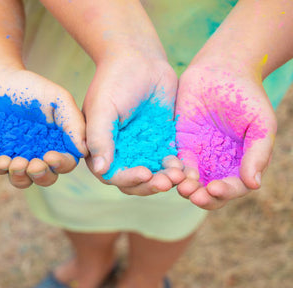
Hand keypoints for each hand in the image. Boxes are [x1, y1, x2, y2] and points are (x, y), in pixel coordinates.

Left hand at [0, 68, 86, 188]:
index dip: (61, 164)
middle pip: (45, 178)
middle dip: (42, 175)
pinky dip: (1, 168)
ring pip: (22, 180)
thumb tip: (83, 150)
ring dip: (22, 177)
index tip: (52, 156)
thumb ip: (73, 122)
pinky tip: (3, 160)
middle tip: (35, 165)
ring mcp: (14, 156)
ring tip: (18, 163)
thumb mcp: (58, 99)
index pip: (65, 163)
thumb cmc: (29, 87)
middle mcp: (37, 154)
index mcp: (56, 144)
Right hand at [83, 54, 184, 195]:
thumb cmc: (114, 80)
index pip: (111, 174)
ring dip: (164, 179)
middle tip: (167, 182)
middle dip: (150, 184)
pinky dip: (176, 166)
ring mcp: (140, 148)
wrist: (139, 58)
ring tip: (179, 176)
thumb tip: (100, 169)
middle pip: (133, 181)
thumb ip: (100, 138)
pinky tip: (185, 166)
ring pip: (153, 175)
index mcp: (100, 147)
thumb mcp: (102, 108)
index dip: (127, 179)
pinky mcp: (160, 141)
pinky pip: (168, 161)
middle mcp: (119, 152)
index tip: (145, 174)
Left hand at [175, 63, 275, 208]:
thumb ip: (258, 153)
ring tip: (181, 186)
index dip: (225, 193)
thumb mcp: (260, 123)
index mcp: (240, 163)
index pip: (233, 187)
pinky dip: (172, 169)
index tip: (214, 189)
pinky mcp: (179, 142)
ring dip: (185, 187)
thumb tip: (253, 185)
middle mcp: (218, 163)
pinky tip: (169, 171)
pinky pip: (174, 161)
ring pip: (189, 180)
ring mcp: (198, 153)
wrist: (222, 70)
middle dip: (202, 196)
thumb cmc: (247, 95)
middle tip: (193, 195)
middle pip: (208, 190)